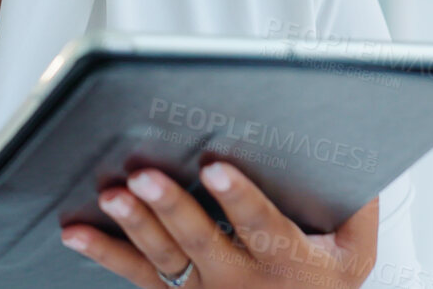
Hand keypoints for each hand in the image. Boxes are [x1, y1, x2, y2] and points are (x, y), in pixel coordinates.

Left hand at [60, 161, 377, 287]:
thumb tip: (354, 156)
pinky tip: (75, 230)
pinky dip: (102, 252)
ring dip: (132, 226)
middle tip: (145, 176)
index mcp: (288, 261)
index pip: (262, 226)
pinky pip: (134, 275)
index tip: (217, 167)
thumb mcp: (355, 252)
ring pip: (163, 258)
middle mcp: (241, 280)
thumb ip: (357, 208)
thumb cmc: (323, 284)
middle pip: (201, 240)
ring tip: (111, 196)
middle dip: (172, 207)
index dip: (239, 197)